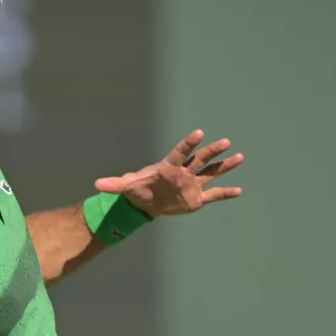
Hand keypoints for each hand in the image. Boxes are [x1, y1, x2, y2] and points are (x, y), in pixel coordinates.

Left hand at [93, 130, 244, 217]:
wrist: (148, 202)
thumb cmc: (138, 189)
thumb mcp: (126, 187)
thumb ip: (114, 184)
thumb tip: (96, 186)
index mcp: (168, 166)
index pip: (180, 152)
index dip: (188, 143)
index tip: (199, 133)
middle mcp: (184, 172)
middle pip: (200, 159)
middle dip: (212, 151)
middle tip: (225, 141)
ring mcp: (192, 183)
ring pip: (211, 173)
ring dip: (224, 166)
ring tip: (239, 157)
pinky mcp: (196, 198)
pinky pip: (214, 194)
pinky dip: (225, 193)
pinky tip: (239, 190)